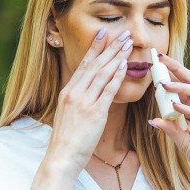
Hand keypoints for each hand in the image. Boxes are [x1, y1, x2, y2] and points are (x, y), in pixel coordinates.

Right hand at [46, 29, 131, 173]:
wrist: (62, 156)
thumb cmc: (67, 139)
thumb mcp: (68, 114)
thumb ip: (78, 100)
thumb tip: (90, 92)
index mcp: (68, 91)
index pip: (83, 64)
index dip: (95, 48)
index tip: (103, 33)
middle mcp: (74, 93)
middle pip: (95, 64)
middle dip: (109, 47)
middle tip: (122, 33)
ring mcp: (84, 102)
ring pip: (102, 73)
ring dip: (116, 57)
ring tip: (127, 44)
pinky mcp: (95, 113)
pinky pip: (108, 91)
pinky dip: (116, 77)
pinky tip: (124, 66)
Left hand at [148, 53, 189, 183]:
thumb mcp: (182, 141)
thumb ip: (170, 129)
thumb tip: (151, 120)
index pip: (182, 86)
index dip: (170, 74)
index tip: (156, 63)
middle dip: (176, 69)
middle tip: (161, 58)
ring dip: (179, 87)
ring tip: (163, 83)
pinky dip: (189, 110)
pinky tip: (176, 107)